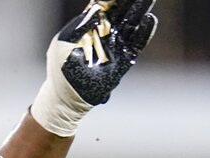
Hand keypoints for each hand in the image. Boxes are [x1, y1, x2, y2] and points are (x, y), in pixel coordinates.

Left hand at [31, 1, 157, 136]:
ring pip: (132, 25)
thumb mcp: (63, 42)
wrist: (66, 96)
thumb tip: (95, 9)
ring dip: (140, 11)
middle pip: (122, 12)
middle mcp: (106, 34)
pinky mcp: (123, 61)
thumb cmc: (60, 68)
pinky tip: (149, 20)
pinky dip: (143, 33)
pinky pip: (136, 44)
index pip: (105, 6)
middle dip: (131, 1)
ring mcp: (116, 46)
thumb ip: (78, 25)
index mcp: (90, 27)